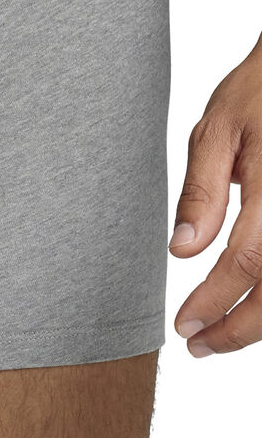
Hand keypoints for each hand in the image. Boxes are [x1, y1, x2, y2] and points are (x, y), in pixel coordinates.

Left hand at [170, 35, 261, 356]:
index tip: (184, 327)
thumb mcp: (218, 129)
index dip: (214, 303)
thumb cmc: (260, 90)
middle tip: (200, 347)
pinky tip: (254, 302)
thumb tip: (183, 251)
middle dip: (240, 330)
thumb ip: (201, 192)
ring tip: (224, 334)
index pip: (245, 263)